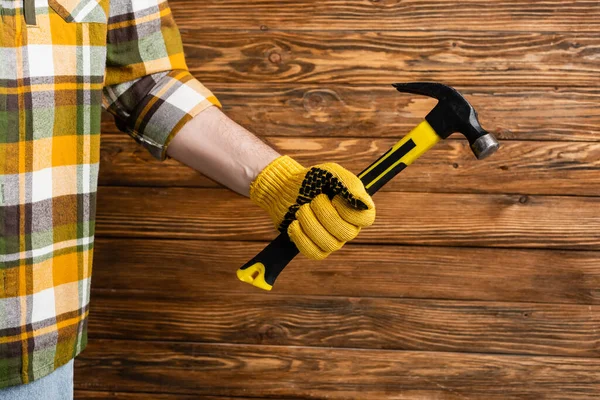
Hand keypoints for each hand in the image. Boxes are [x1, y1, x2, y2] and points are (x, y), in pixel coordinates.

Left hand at [250, 155, 375, 259]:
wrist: (285, 189)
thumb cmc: (312, 179)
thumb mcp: (331, 173)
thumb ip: (350, 185)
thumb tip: (366, 204)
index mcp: (357, 209)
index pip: (366, 219)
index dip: (348, 210)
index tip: (334, 197)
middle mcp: (348, 228)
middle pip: (345, 233)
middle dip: (323, 214)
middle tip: (312, 200)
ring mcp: (333, 241)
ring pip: (329, 244)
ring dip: (309, 223)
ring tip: (301, 210)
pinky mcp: (316, 249)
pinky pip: (314, 253)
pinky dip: (301, 237)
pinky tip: (295, 224)